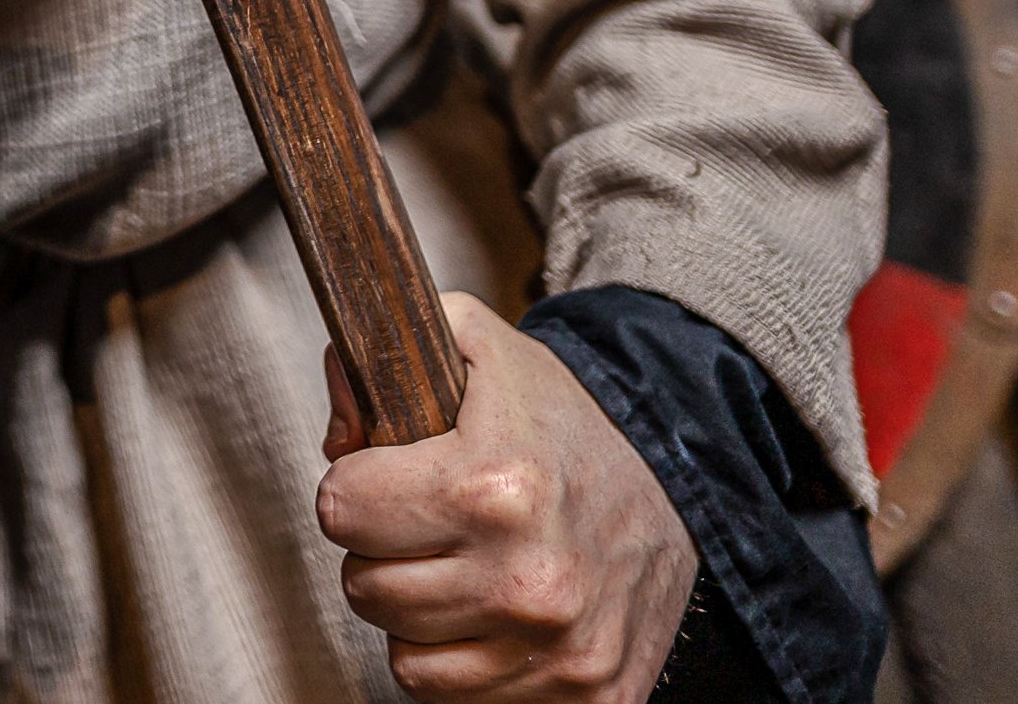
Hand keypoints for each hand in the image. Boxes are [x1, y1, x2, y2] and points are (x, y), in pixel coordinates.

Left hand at [317, 295, 697, 702]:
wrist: (681, 488)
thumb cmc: (566, 425)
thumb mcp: (480, 348)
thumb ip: (385, 349)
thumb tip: (336, 428)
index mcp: (492, 485)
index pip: (341, 508)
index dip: (355, 486)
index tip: (386, 477)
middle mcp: (526, 578)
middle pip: (364, 587)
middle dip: (381, 551)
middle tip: (426, 524)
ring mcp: (555, 648)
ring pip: (402, 655)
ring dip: (416, 612)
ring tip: (458, 566)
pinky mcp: (582, 698)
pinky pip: (453, 698)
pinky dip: (458, 661)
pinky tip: (487, 613)